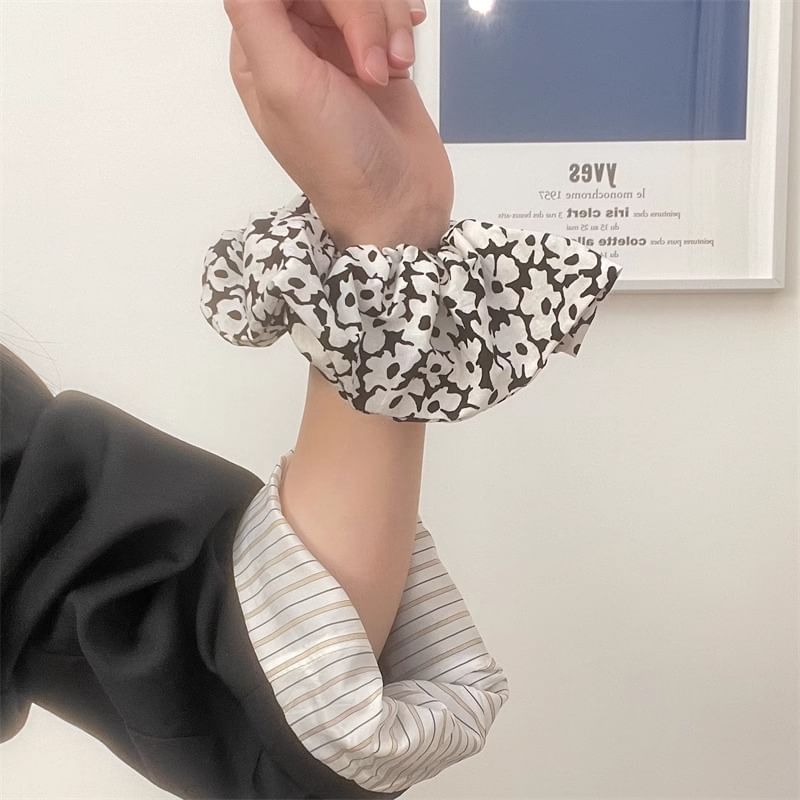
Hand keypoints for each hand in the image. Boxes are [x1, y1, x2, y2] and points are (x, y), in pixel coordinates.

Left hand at [224, 0, 453, 249]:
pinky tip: (404, 60)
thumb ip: (258, 15)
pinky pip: (390, 9)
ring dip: (386, 24)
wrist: (399, 203)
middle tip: (371, 67)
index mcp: (260, 49)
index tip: (338, 22)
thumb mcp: (284, 85)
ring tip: (391, 72)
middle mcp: (297, 43)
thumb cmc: (337, 158)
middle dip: (359, 12)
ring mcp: (340, 47)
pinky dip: (402, 28)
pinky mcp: (379, 54)